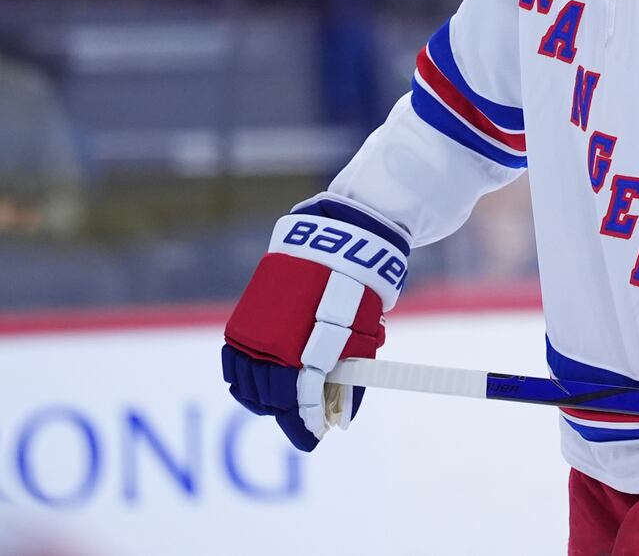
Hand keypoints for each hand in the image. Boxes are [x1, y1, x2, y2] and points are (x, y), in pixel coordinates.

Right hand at [221, 194, 409, 450]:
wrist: (336, 243)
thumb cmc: (358, 293)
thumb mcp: (362, 338)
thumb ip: (349, 379)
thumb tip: (340, 419)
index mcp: (305, 353)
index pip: (300, 405)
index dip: (306, 426)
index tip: (314, 439)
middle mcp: (272, 347)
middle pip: (272, 399)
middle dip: (287, 415)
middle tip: (303, 423)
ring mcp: (253, 333)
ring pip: (247, 386)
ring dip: (263, 401)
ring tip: (282, 406)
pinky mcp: (243, 320)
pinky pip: (233, 363)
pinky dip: (242, 380)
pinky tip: (256, 386)